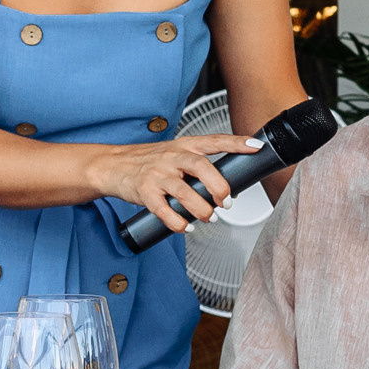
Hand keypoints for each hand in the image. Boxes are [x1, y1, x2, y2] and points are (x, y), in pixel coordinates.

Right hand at [89, 134, 256, 234]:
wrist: (112, 166)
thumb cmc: (149, 162)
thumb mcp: (175, 154)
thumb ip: (199, 167)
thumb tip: (230, 189)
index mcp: (184, 146)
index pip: (214, 141)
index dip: (237, 143)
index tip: (257, 146)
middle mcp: (172, 157)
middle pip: (201, 166)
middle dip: (218, 186)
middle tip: (227, 202)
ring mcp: (157, 174)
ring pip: (184, 192)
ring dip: (201, 209)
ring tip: (209, 217)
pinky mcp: (144, 192)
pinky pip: (163, 210)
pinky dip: (178, 222)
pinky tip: (187, 227)